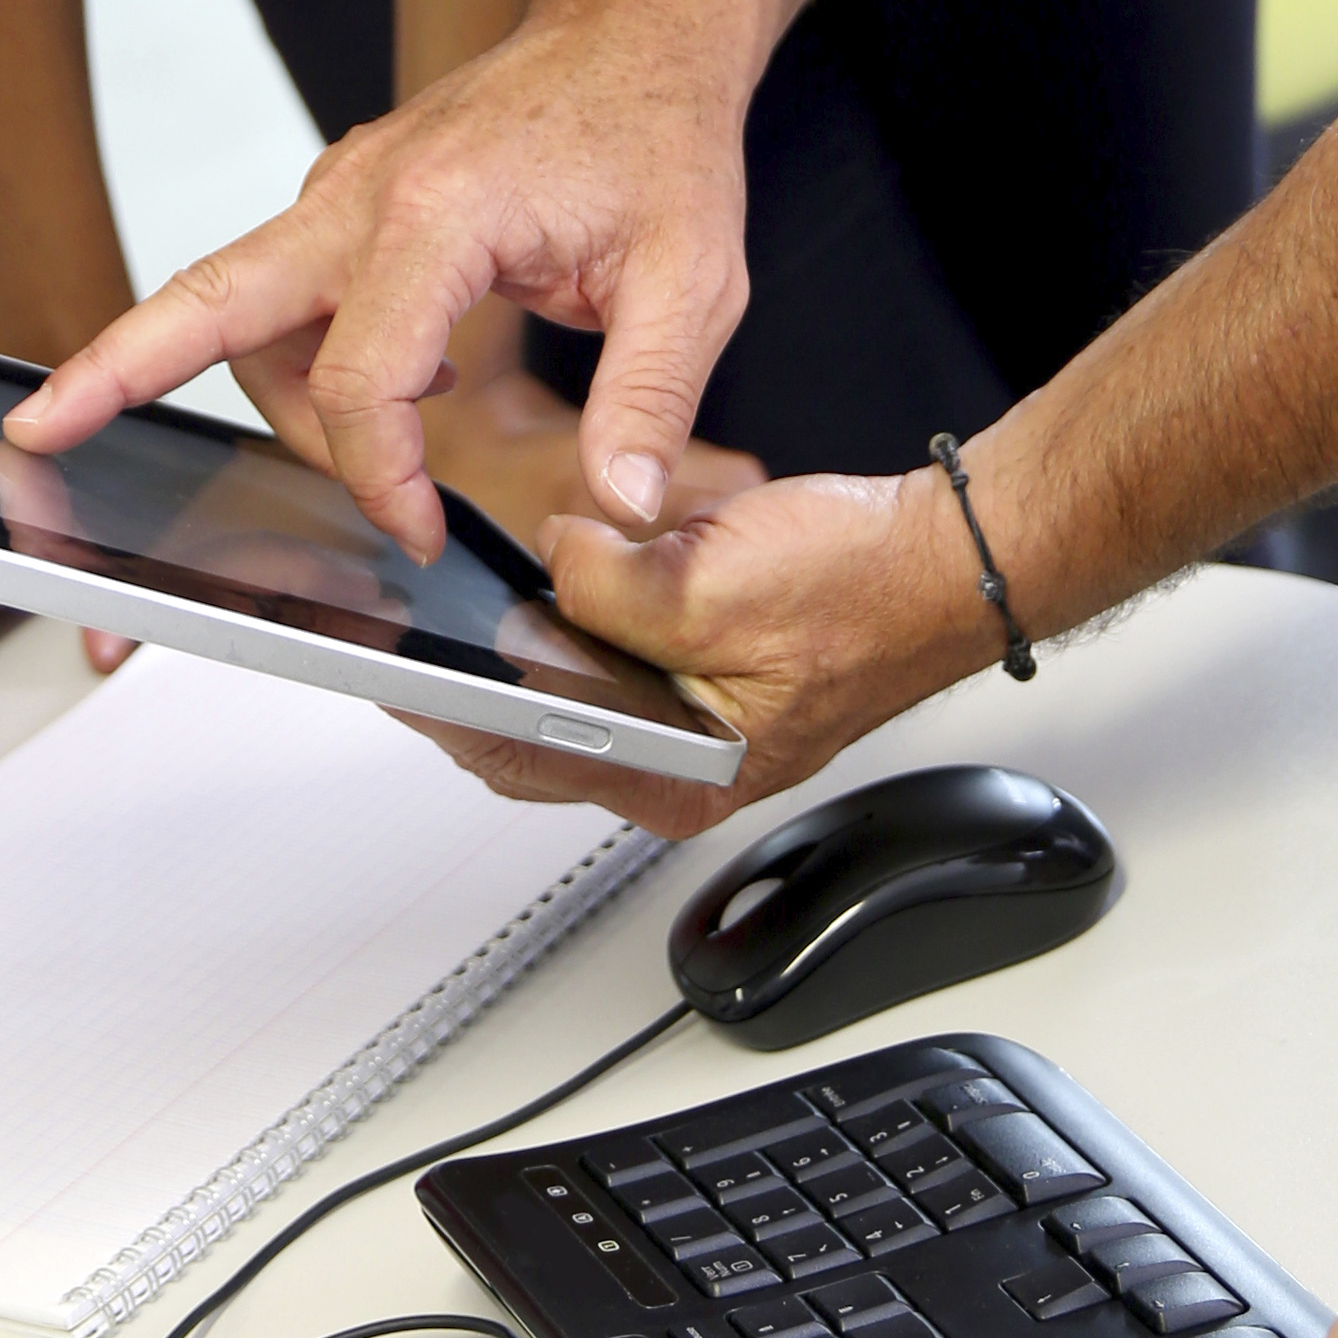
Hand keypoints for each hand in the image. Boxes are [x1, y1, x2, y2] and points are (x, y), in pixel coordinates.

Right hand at [4, 0, 757, 558]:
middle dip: (115, 367)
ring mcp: (344, 188)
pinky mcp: (348, 198)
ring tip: (314, 459)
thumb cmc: (658, 131)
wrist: (637, 27)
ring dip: (242, 385)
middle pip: (207, 293)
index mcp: (437, 209)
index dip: (379, 476)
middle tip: (33, 430)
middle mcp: (362, 190)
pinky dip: (279, 346)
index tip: (421, 532)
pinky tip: (376, 391)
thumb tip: (616, 513)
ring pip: (237, 298)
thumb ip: (649, 402)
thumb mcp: (693, 280)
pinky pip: (277, 280)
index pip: (357, 375)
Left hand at [434, 464, 1005, 842]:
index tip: (387, 666)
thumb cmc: (866, 589)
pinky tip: (554, 576)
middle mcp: (681, 768)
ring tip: (465, 602)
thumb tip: (547, 561)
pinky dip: (576, 620)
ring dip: (521, 648)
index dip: (443, 709)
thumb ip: (605, 586)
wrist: (950, 559)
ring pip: (569, 693)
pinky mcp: (700, 680)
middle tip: (404, 627)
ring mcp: (690, 725)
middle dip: (469, 680)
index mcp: (682, 779)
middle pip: (534, 735)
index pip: (522, 758)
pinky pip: (611, 657)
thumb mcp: (709, 582)